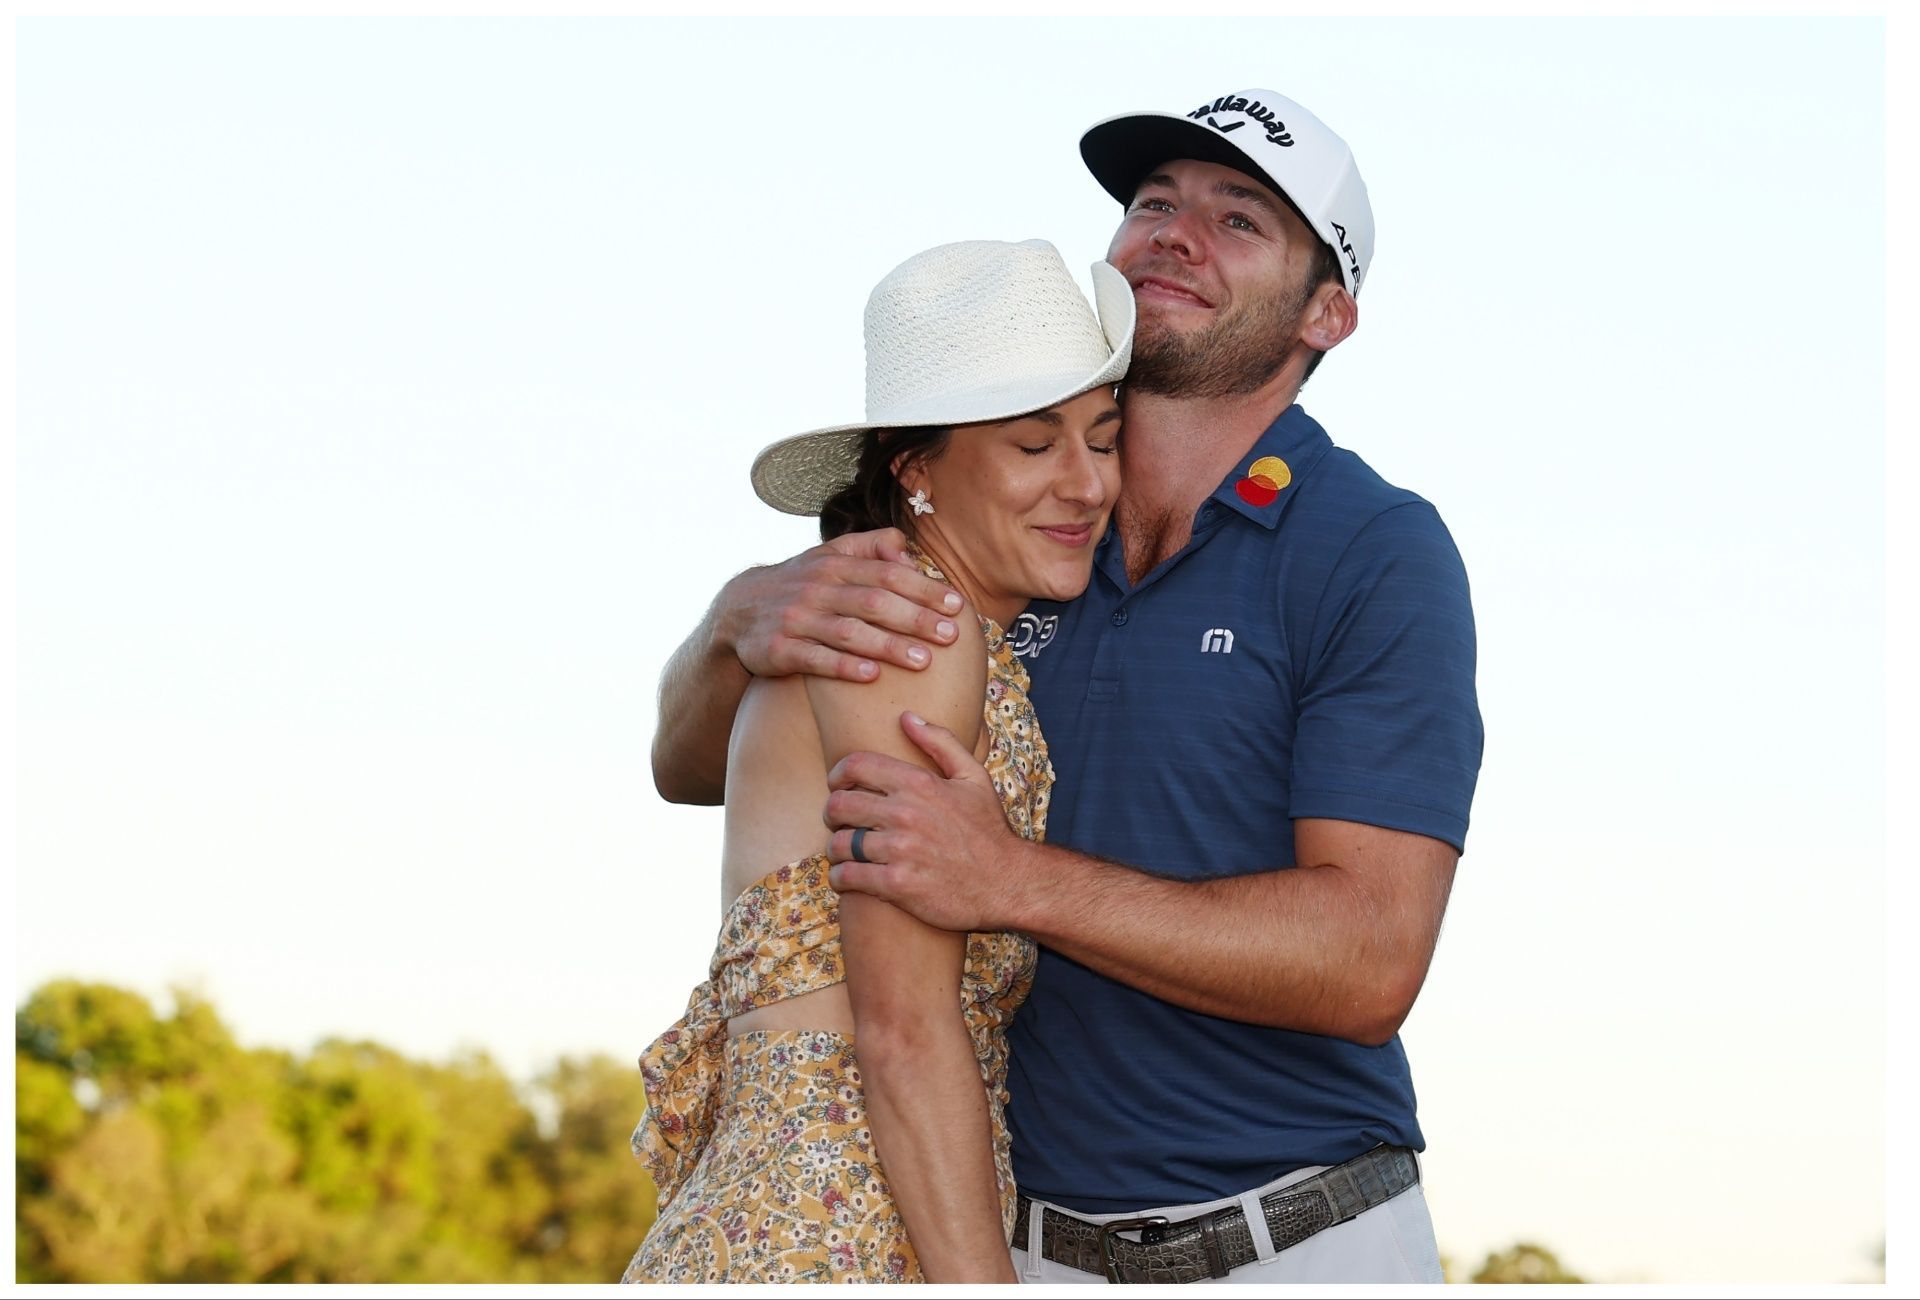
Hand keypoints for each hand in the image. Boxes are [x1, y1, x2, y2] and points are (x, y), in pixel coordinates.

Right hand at [718, 529, 964, 681]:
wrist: (736, 611)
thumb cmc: (800, 583)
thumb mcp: (829, 555)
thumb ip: (871, 546)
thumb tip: (908, 550)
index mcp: (835, 564)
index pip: (887, 573)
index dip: (923, 588)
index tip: (956, 605)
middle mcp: (817, 588)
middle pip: (873, 601)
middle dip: (915, 618)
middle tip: (951, 636)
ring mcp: (797, 619)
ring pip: (848, 632)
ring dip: (887, 646)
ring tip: (922, 661)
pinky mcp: (779, 649)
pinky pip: (814, 658)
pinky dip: (842, 666)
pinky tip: (871, 675)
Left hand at [824, 712, 1030, 931]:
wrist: (1008, 883)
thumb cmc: (989, 831)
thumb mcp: (974, 778)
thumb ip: (940, 742)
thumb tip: (907, 717)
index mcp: (919, 784)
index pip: (855, 765)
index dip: (837, 774)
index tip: (837, 786)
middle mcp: (905, 813)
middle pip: (838, 805)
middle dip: (832, 814)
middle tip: (840, 823)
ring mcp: (899, 850)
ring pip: (839, 844)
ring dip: (837, 849)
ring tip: (846, 853)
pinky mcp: (896, 884)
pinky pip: (847, 877)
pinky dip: (841, 878)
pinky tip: (849, 878)